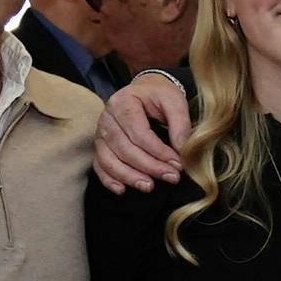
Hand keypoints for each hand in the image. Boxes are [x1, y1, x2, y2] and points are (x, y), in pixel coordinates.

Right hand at [91, 73, 192, 192]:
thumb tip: (181, 150)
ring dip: (129, 177)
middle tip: (171, 177)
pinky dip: (109, 179)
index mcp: (123, 102)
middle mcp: (107, 118)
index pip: (139, 133)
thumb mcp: (174, 100)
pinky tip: (122, 189)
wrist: (145, 90)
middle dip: (149, 167)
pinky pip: (99, 165)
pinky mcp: (100, 146)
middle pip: (124, 149)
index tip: (177, 164)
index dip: (159, 152)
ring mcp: (100, 133)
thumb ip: (180, 123)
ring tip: (149, 186)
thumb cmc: (160, 95)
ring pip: (109, 160)